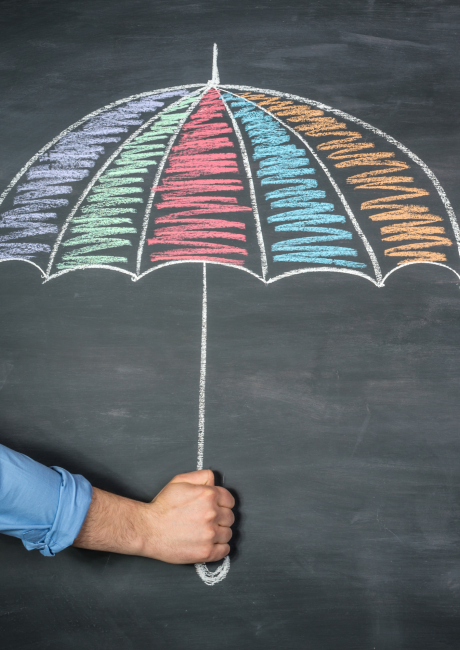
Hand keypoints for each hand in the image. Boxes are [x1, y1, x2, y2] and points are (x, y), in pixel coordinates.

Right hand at [73, 470, 234, 563]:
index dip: (222, 503)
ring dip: (220, 533)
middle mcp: (212, 514)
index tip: (216, 508)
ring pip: (228, 533)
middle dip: (221, 518)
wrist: (148, 529)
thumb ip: (201, 476)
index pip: (229, 500)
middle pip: (230, 517)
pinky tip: (209, 543)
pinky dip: (220, 548)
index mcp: (208, 495)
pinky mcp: (206, 551)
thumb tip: (214, 480)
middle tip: (207, 520)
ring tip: (206, 532)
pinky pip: (225, 550)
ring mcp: (210, 534)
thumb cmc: (162, 506)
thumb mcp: (179, 481)